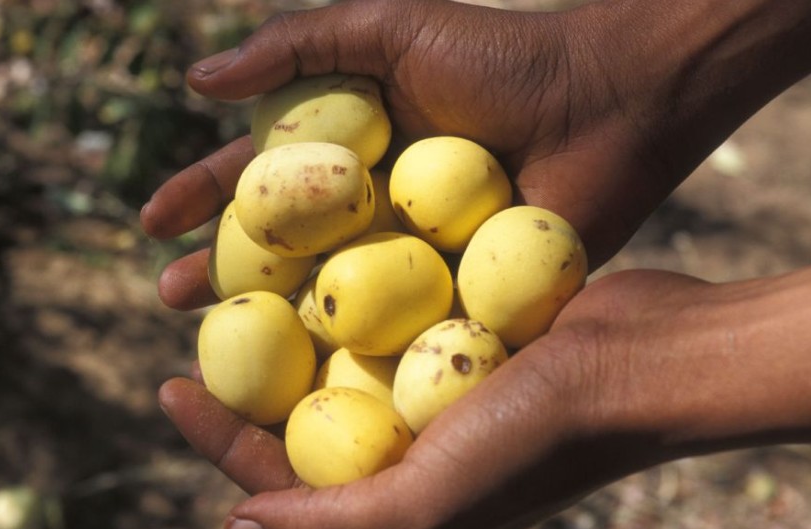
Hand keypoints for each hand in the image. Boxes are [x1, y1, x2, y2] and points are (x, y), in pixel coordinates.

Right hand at [140, 0, 810, 310]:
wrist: (606, 104)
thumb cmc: (500, 59)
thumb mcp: (389, 30)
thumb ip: (297, 46)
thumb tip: (197, 81)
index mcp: (346, 149)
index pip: (257, 179)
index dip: (199, 199)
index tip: (152, 224)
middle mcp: (368, 207)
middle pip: (279, 249)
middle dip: (220, 274)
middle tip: (172, 302)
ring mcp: (410, 255)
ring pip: (326, 298)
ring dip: (271, 325)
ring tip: (220, 348)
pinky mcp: (455, 294)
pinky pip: (395, 328)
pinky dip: (352, 353)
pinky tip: (309, 379)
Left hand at [159, 265, 810, 528]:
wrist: (639, 360)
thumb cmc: (540, 438)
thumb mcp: (432, 499)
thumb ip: (341, 524)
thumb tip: (238, 522)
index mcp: (396, 495)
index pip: (283, 479)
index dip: (220, 441)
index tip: (170, 387)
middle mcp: (409, 444)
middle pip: (300, 414)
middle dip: (243, 377)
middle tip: (191, 325)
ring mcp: (432, 384)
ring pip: (336, 353)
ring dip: (288, 323)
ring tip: (238, 281)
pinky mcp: (457, 331)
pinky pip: (382, 310)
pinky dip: (345, 289)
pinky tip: (311, 250)